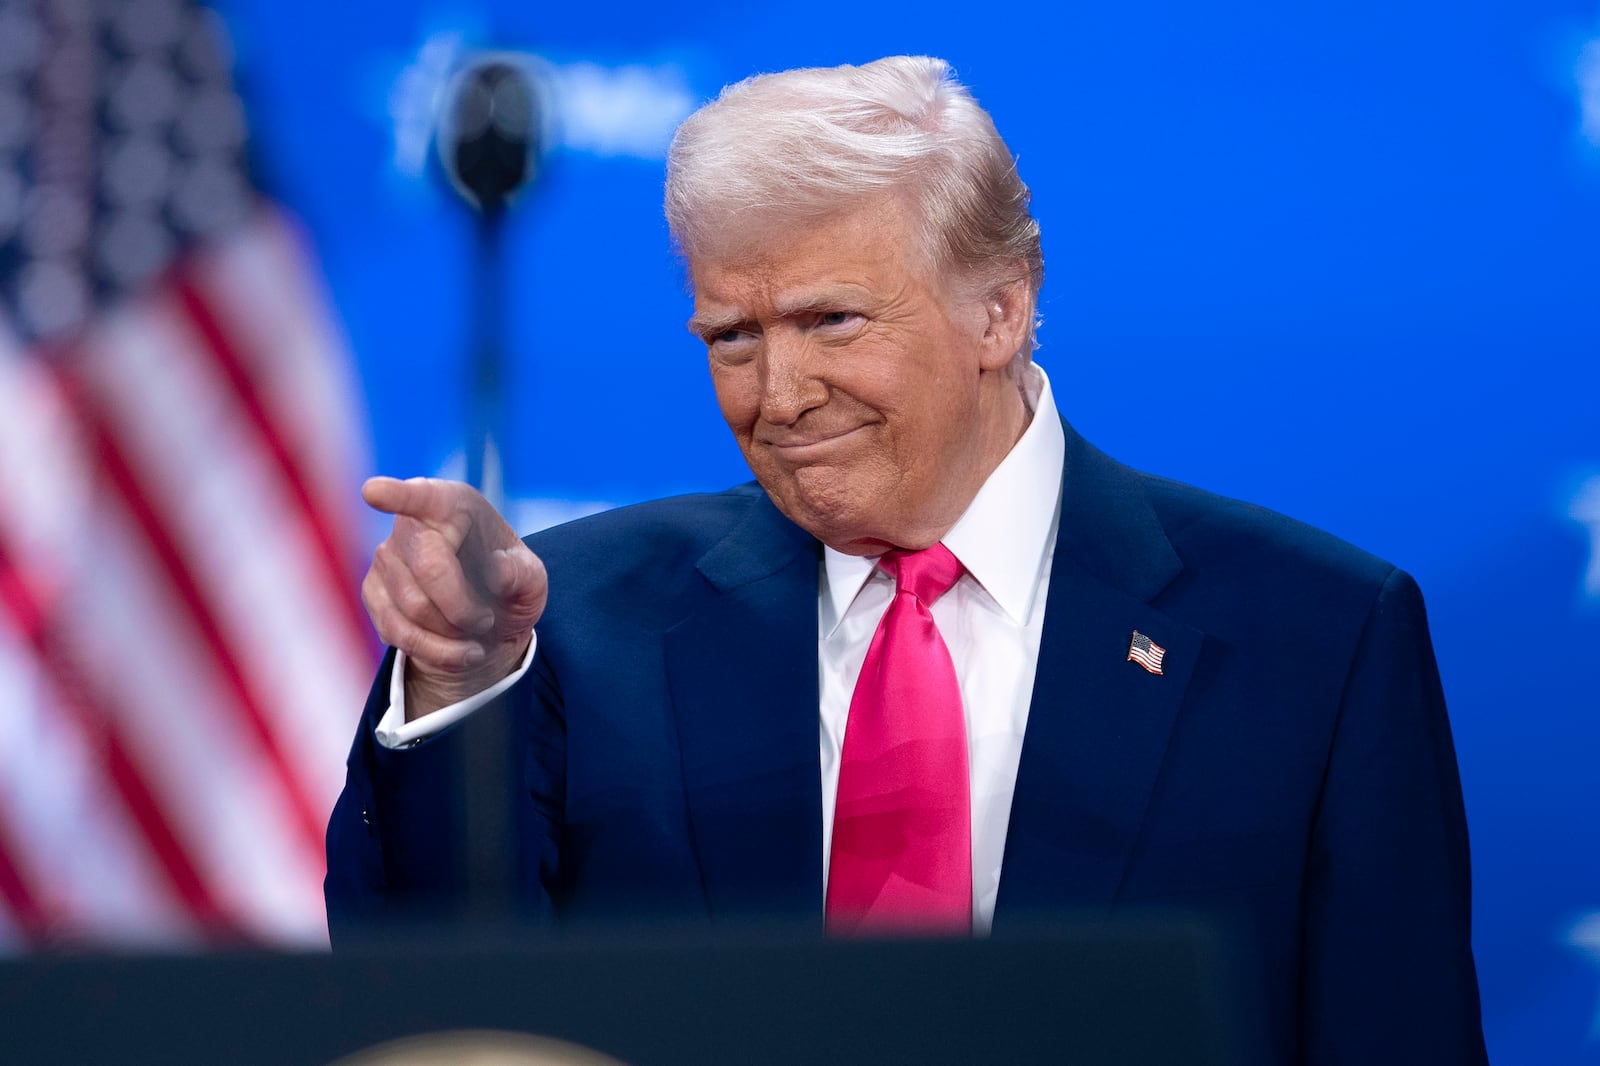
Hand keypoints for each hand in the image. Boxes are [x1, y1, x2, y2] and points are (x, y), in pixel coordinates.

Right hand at [361, 477, 547, 719]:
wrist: (486, 621)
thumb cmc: (508, 585)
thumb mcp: (532, 580)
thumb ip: (524, 573)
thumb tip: (499, 570)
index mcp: (453, 505)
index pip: (422, 496)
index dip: (397, 495)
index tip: (374, 491)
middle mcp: (412, 525)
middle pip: (428, 568)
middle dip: (462, 607)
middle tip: (485, 621)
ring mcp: (387, 558)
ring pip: (413, 607)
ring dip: (451, 634)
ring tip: (476, 637)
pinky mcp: (374, 592)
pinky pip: (397, 630)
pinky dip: (433, 651)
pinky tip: (457, 651)